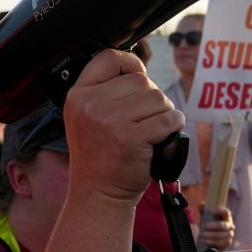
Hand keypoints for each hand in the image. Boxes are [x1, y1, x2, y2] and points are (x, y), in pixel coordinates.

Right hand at [63, 50, 185, 205]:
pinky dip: (173, 127)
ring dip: (163, 113)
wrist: (98, 193)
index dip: (130, 63)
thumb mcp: (86, 117)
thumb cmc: (99, 156)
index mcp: (78, 96)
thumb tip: (139, 69)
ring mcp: (109, 121)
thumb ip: (104, 92)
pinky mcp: (131, 138)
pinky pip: (168, 119)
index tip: (138, 74)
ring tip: (151, 130)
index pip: (108, 58)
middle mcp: (90, 105)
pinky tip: (161, 139)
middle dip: (151, 98)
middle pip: (140, 80)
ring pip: (157, 98)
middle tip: (144, 119)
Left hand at [198, 204, 235, 249]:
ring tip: (202, 234)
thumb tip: (201, 204)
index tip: (212, 211)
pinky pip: (220, 242)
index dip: (220, 211)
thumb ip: (203, 210)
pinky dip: (211, 241)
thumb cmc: (209, 225)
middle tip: (203, 226)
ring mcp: (230, 234)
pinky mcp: (227, 242)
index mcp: (226, 217)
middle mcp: (230, 225)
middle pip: (223, 225)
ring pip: (222, 235)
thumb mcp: (205, 217)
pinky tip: (204, 240)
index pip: (227, 212)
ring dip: (211, 235)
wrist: (210, 238)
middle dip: (213, 226)